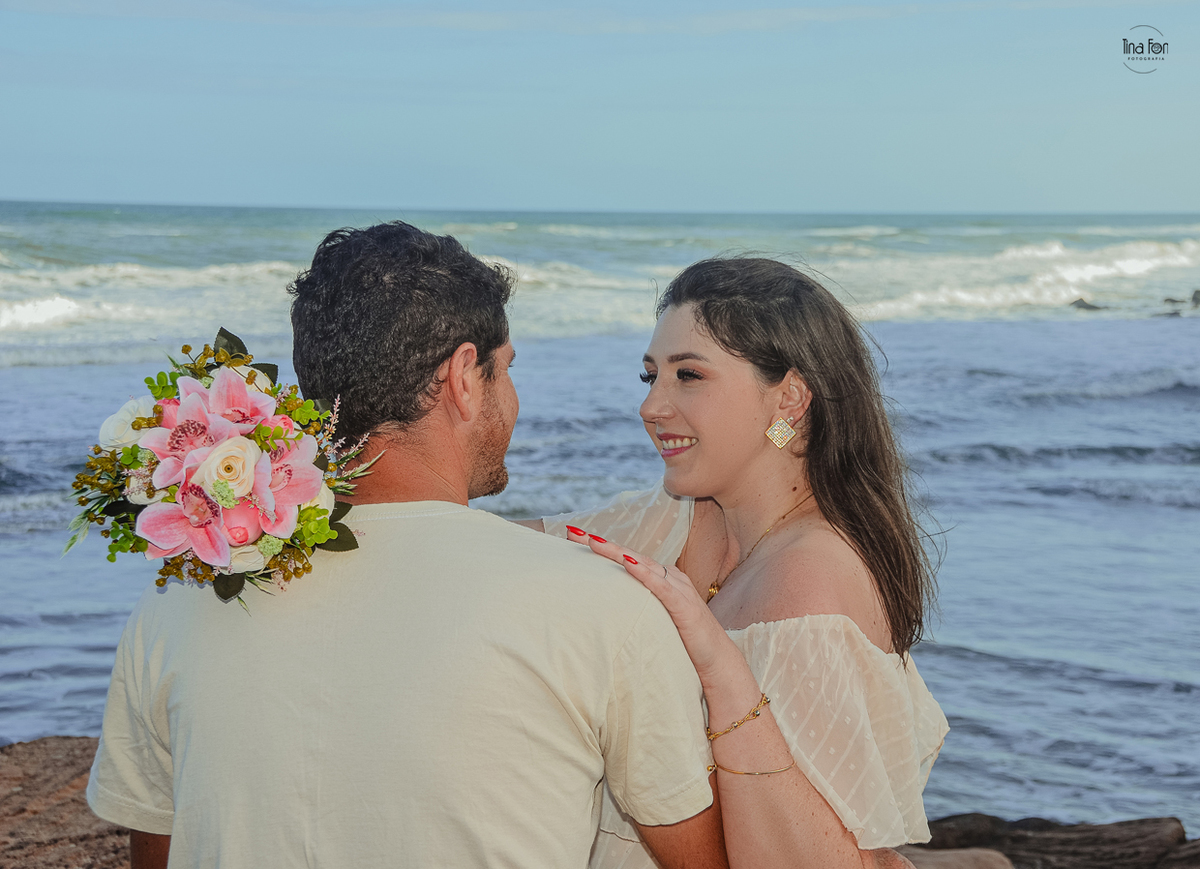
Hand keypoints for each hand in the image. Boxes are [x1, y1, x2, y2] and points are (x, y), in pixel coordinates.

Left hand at [575, 530, 742, 686]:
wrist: (718, 662)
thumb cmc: (685, 643)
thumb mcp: (656, 620)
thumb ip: (638, 610)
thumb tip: (607, 610)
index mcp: (662, 579)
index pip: (627, 559)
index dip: (602, 548)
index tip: (574, 538)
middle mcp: (670, 578)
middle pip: (630, 556)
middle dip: (601, 544)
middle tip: (573, 533)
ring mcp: (678, 589)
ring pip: (643, 564)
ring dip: (618, 553)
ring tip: (593, 542)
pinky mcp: (684, 606)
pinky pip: (661, 586)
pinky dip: (644, 573)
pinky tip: (628, 564)